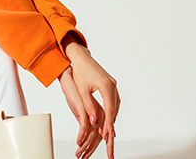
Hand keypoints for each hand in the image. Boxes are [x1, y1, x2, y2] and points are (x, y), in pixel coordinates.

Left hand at [59, 37, 119, 158]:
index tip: (107, 135)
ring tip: (109, 130)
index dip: (108, 124)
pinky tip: (109, 116)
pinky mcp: (111, 84)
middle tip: (108, 137)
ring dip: (112, 117)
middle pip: (114, 109)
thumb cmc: (80, 72)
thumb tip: (93, 122)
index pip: (109, 109)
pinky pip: (114, 100)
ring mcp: (113, 84)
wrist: (82, 58)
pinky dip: (112, 109)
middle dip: (111, 123)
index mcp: (105, 86)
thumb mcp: (82, 91)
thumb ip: (88, 107)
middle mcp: (112, 85)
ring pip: (115, 105)